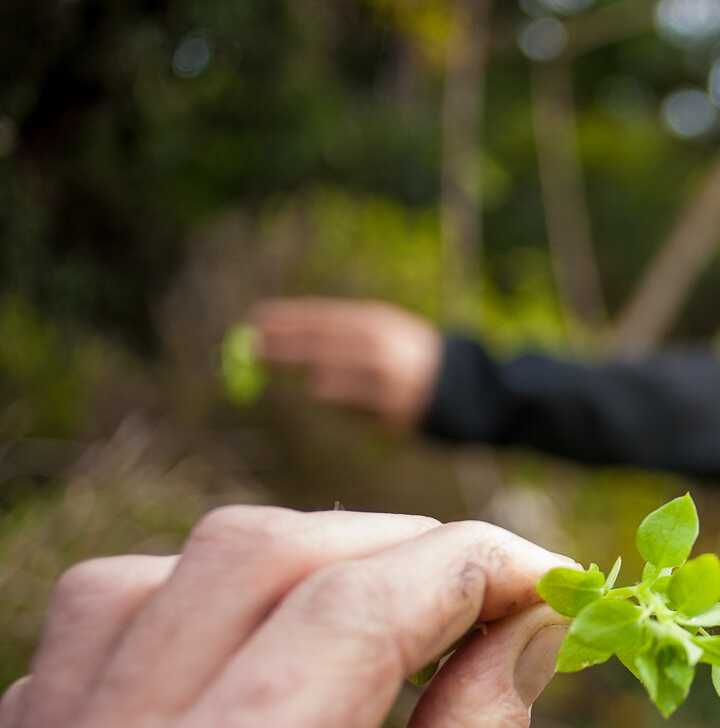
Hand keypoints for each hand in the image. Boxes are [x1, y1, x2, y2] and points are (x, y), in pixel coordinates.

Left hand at [252, 298, 443, 433]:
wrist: (458, 387)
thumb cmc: (405, 357)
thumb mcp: (378, 331)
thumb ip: (336, 332)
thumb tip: (278, 332)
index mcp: (377, 323)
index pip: (323, 317)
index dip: (288, 318)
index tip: (257, 319)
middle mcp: (379, 349)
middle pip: (317, 346)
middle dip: (282, 348)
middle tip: (253, 351)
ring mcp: (383, 381)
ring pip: (324, 383)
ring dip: (316, 383)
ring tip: (328, 382)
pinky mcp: (386, 411)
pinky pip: (343, 410)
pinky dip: (340, 405)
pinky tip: (359, 401)